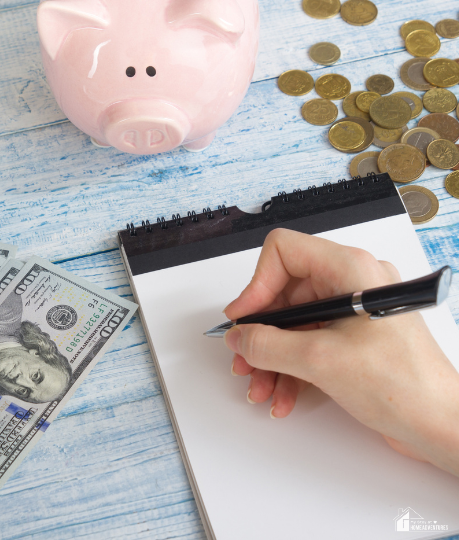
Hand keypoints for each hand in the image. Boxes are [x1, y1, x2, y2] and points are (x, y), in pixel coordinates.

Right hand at [224, 228, 458, 476]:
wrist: (441, 425)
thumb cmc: (404, 385)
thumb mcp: (320, 360)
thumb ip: (268, 345)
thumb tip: (240, 337)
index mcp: (349, 269)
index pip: (284, 252)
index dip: (257, 284)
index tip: (244, 318)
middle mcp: (351, 283)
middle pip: (284, 293)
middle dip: (261, 332)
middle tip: (244, 359)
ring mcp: (352, 311)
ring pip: (293, 323)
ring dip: (271, 356)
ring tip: (261, 386)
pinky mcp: (353, 337)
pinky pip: (309, 341)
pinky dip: (291, 367)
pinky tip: (283, 395)